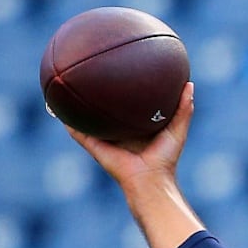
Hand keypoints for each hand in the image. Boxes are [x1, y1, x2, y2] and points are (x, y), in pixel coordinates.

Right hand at [67, 81, 194, 190]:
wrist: (149, 178)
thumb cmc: (165, 157)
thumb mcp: (177, 129)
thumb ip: (184, 108)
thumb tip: (189, 84)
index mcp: (136, 125)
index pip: (129, 105)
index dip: (126, 91)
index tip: (125, 70)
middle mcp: (119, 130)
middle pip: (107, 109)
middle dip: (100, 95)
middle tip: (94, 72)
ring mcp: (105, 137)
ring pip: (88, 119)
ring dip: (78, 106)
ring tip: (68, 85)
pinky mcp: (94, 145)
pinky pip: (78, 131)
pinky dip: (68, 121)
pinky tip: (57, 107)